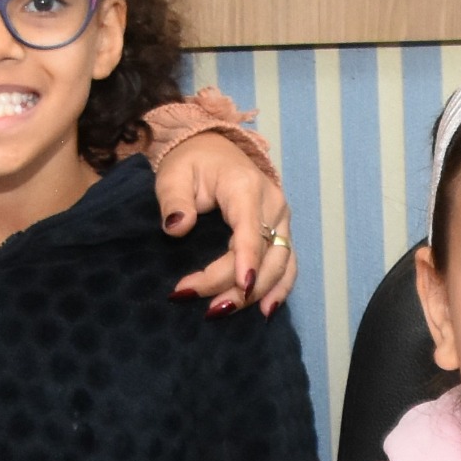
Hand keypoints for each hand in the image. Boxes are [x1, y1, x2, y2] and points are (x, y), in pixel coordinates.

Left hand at [156, 130, 296, 314]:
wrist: (214, 150)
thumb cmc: (192, 163)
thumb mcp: (173, 174)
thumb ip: (174, 200)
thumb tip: (177, 227)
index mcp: (245, 187)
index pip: (251, 229)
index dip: (247, 260)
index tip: (243, 285)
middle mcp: (272, 203)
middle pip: (264, 254)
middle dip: (237, 285)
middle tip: (205, 307)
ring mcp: (281, 219)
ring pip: (279, 264)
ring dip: (257, 293)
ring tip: (224, 311)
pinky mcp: (281, 232)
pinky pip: (288, 264)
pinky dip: (279, 289)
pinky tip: (265, 310)